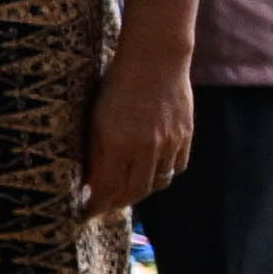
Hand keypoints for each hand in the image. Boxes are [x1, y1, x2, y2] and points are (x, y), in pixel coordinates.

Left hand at [90, 48, 196, 217]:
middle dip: (117, 203)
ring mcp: (169, 144)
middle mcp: (146, 149)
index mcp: (118, 145)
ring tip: (126, 191)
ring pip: (157, 182)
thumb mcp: (96, 118)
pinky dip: (163, 174)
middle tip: (105, 206)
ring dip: (140, 191)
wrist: (156, 60)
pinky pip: (177, 167)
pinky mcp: (186, 136)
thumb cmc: (117, 85)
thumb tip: (91, 179)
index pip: (107, 189)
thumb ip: (95, 151)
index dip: (97, 205)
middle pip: (134, 192)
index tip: (86, 213)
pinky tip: (152, 172)